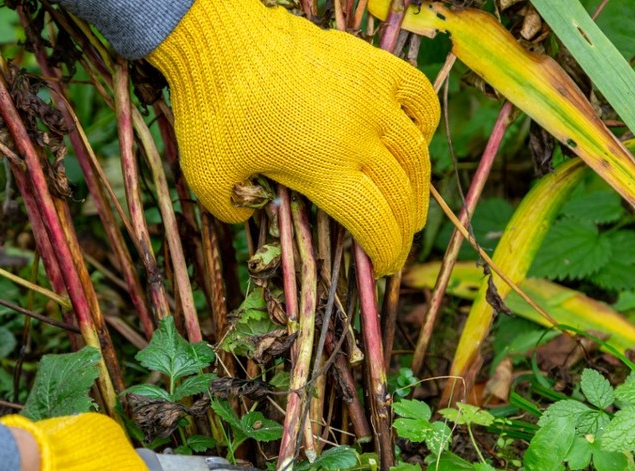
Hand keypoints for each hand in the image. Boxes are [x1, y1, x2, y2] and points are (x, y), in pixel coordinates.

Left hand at [148, 0, 439, 275]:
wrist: (221, 39)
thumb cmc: (212, 107)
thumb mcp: (208, 176)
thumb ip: (231, 210)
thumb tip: (251, 215)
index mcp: (327, 171)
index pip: (376, 224)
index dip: (387, 253)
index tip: (385, 268)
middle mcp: (361, 138)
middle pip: (401, 194)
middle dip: (404, 227)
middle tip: (399, 240)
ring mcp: (373, 99)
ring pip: (416, 152)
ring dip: (419, 185)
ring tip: (411, 202)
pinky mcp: (374, 65)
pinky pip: (420, 97)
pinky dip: (426, 123)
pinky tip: (415, 138)